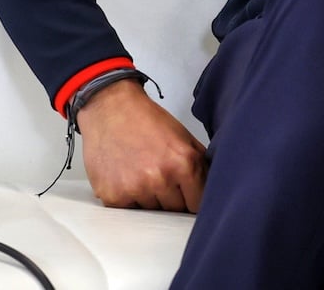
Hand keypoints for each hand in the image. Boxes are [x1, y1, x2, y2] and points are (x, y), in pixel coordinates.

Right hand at [77, 78, 206, 211]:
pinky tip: (128, 178)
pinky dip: (130, 200)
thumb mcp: (184, 138)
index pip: (198, 203)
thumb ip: (200, 164)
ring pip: (151, 212)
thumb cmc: (147, 122)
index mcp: (183, 163)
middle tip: (163, 180)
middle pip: (175, 210)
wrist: (111, 110)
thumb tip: (212, 187)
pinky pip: (129, 211)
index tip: (191, 198)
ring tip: (143, 175)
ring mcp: (134, 190)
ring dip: (150, 200)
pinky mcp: (112, 197)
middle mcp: (160, 179)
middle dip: (173, 199)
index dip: (195, 201)